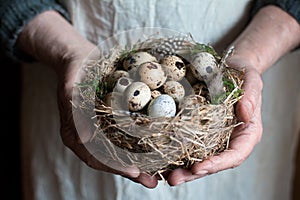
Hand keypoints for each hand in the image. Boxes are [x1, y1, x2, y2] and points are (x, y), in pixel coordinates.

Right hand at [17, 10, 158, 187]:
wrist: (80, 57)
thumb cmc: (73, 69)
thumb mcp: (70, 85)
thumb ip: (73, 110)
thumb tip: (84, 138)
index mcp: (74, 133)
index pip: (94, 157)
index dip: (114, 167)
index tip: (135, 172)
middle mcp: (88, 136)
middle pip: (110, 161)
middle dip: (132, 172)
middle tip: (153, 180)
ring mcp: (100, 130)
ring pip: (120, 152)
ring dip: (140, 163)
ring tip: (160, 172)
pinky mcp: (111, 122)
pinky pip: (126, 137)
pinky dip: (141, 145)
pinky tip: (157, 149)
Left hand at [166, 58, 262, 185]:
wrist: (231, 68)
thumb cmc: (244, 74)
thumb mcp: (252, 80)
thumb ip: (252, 96)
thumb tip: (246, 114)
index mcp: (246, 134)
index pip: (235, 155)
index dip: (218, 164)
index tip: (200, 168)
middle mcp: (230, 140)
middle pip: (214, 163)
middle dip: (194, 173)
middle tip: (174, 179)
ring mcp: (215, 138)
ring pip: (200, 159)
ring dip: (182, 169)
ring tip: (165, 175)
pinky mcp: (201, 132)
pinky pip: (190, 146)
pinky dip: (177, 155)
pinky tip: (162, 160)